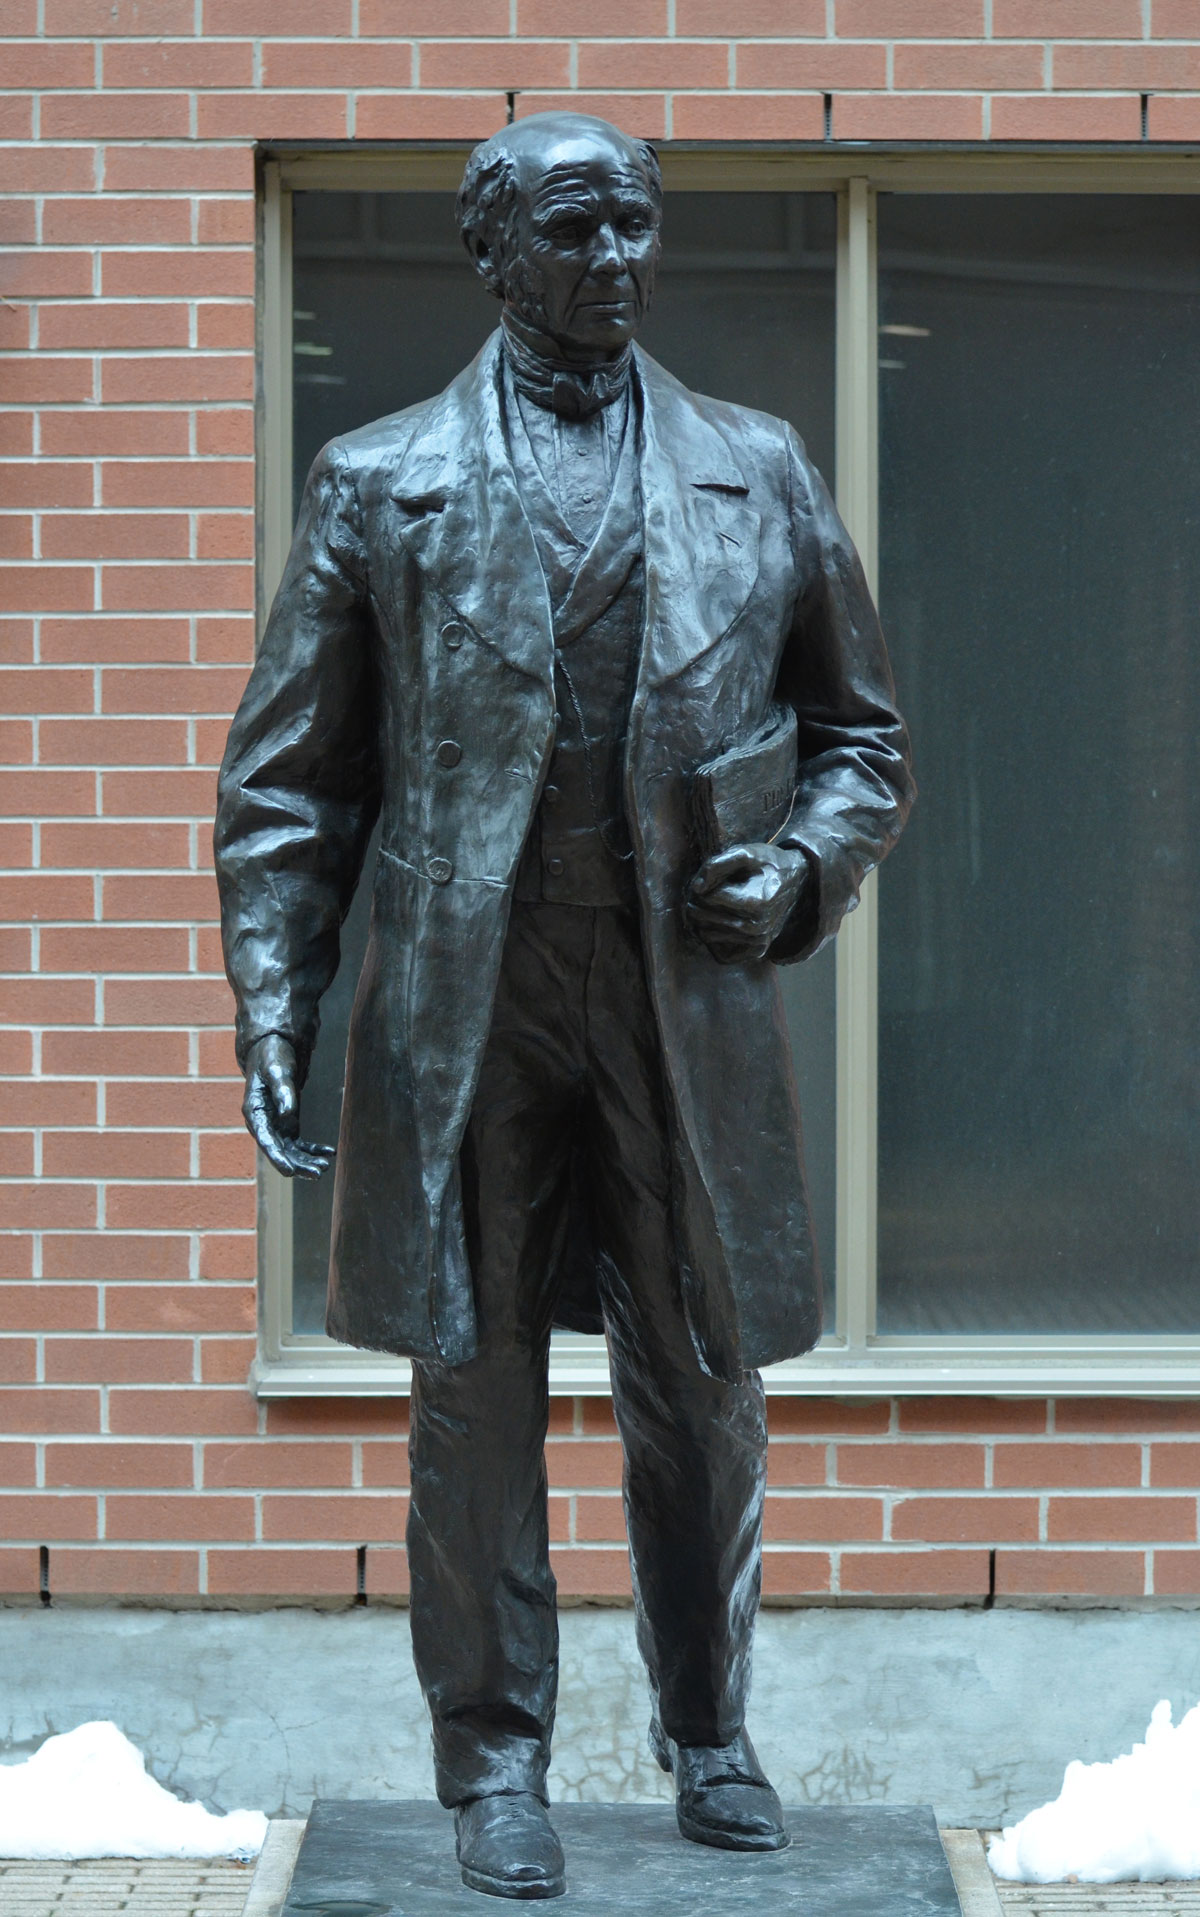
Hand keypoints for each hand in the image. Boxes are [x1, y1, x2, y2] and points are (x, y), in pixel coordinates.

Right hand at [242, 1034, 334, 1179]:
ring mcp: (275, 1125)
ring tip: (325, 1166)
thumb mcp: (278, 1071)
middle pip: (279, 1150)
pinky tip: (329, 1152)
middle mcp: (263, 1123)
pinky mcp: (287, 1124)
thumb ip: (283, 1092)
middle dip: (297, 1164)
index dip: (276, 1157)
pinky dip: (313, 1149)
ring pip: (290, 1151)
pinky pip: (299, 1143)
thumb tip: (288, 1116)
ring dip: (306, 1160)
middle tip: (318, 1173)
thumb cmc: (273, 1057)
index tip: (289, 1172)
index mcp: (255, 1112)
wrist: (273, 1048)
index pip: (265, 1140)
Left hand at [686, 843, 809, 964]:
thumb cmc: (768, 865)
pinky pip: (721, 955)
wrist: (797, 882)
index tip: (706, 879)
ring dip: (701, 920)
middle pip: (705, 918)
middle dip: (696, 902)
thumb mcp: (746, 853)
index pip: (708, 898)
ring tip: (708, 905)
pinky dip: (713, 940)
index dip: (700, 886)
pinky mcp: (757, 950)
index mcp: (755, 902)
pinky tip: (717, 923)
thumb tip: (697, 888)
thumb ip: (718, 865)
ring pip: (708, 936)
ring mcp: (758, 941)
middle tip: (702, 891)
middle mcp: (757, 927)